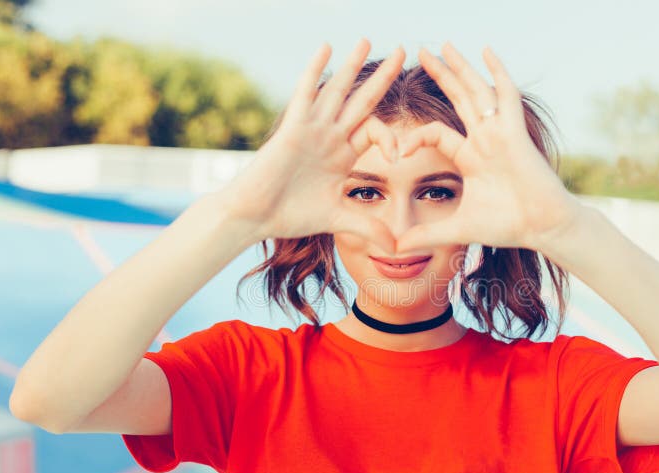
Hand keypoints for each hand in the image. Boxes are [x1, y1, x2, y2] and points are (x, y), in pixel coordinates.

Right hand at [219, 39, 404, 253]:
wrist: (256, 216)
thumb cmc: (290, 216)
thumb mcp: (338, 219)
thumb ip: (368, 227)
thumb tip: (397, 248)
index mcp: (343, 154)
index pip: (375, 131)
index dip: (392, 138)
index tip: (399, 156)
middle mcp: (330, 136)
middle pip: (362, 100)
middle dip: (383, 77)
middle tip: (403, 51)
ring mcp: (311, 129)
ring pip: (336, 90)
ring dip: (352, 65)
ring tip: (368, 39)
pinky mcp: (292, 128)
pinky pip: (306, 93)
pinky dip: (315, 71)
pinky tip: (326, 48)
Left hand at [394, 43, 583, 254]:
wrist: (542, 227)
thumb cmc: (507, 226)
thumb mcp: (457, 228)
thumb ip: (426, 235)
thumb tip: (394, 249)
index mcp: (470, 157)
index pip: (436, 133)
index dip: (414, 137)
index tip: (395, 151)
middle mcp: (484, 139)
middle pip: (458, 100)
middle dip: (441, 76)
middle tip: (421, 53)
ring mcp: (500, 133)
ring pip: (478, 92)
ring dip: (461, 69)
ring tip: (444, 46)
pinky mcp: (515, 133)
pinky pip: (506, 97)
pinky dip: (498, 73)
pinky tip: (487, 52)